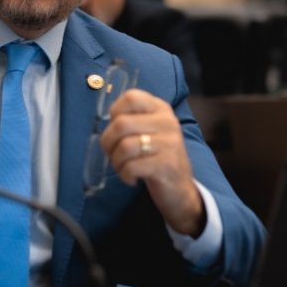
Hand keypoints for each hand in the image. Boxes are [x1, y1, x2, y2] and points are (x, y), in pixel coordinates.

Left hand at [99, 89, 205, 236]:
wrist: (180, 189)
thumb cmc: (157, 158)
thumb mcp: (149, 131)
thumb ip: (131, 120)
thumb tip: (106, 120)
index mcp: (161, 109)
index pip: (131, 97)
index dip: (115, 112)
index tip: (116, 129)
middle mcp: (167, 122)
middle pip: (121, 124)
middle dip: (108, 143)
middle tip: (113, 154)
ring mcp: (169, 143)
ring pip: (124, 146)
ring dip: (116, 161)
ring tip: (123, 168)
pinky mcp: (167, 165)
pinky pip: (131, 166)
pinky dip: (125, 175)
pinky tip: (131, 178)